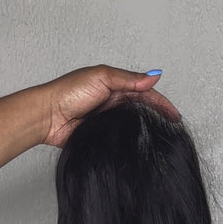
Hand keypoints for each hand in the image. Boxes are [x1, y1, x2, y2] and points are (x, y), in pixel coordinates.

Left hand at [38, 64, 180, 148]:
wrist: (48, 116)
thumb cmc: (68, 92)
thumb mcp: (102, 77)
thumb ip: (128, 79)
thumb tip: (153, 77)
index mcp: (115, 85)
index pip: (145, 93)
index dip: (161, 103)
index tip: (174, 115)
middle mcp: (112, 102)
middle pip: (141, 109)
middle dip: (157, 116)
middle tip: (172, 127)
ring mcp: (106, 119)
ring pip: (131, 125)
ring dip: (144, 129)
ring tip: (159, 137)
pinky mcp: (98, 135)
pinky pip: (118, 138)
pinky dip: (128, 141)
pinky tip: (136, 145)